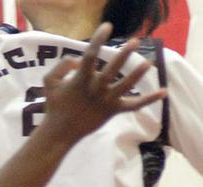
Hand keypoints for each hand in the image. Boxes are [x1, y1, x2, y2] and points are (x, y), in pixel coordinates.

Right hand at [42, 22, 166, 142]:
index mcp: (80, 80)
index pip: (90, 56)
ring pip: (125, 86)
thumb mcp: (50, 83)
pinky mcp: (113, 110)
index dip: (98, 40)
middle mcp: (95, 89)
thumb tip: (77, 60)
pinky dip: (149, 99)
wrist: (60, 132)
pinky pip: (134, 105)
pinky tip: (164, 92)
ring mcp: (106, 101)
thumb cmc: (55, 106)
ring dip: (137, 74)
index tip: (107, 26)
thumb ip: (61, 67)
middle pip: (112, 70)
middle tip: (134, 41)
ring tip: (148, 62)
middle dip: (123, 55)